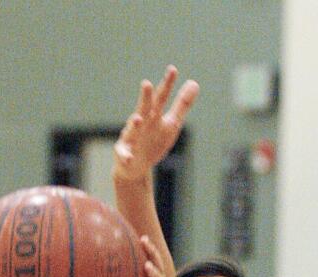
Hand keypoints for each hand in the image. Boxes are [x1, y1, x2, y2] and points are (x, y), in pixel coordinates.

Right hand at [113, 65, 198, 182]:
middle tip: (147, 83)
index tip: (172, 69)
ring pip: (132, 131)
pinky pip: (124, 156)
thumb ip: (181, 105)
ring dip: (134, 125)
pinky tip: (129, 158)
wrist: (134, 166)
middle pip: (143, 109)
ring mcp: (131, 138)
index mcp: (153, 115)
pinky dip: (126, 156)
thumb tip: (194, 83)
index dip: (167, 84)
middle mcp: (141, 123)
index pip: (161, 97)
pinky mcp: (123, 154)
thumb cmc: (153, 141)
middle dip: (145, 98)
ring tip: (137, 119)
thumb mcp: (170, 123)